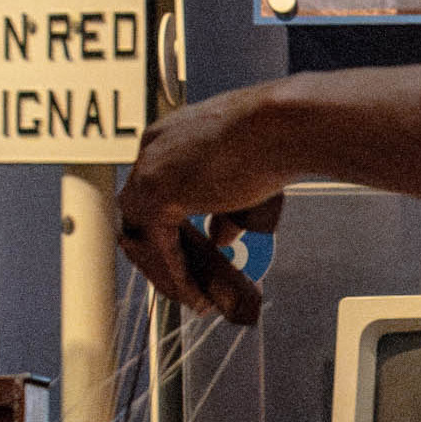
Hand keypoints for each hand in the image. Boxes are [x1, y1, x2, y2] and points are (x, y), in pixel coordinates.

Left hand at [118, 90, 288, 323]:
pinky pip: (158, 247)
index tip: (189, 252)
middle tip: (184, 281)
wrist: (281, 126)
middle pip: (139, 213)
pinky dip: (176, 273)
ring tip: (192, 295)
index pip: (154, 189)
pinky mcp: (157, 195)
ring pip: (139, 234)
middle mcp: (153, 150)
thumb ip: (224, 208)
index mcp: (170, 136)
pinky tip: (197, 291)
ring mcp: (150, 171)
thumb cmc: (274, 139)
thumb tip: (218, 237)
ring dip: (164, 269)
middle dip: (160, 252)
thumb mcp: (243, 177)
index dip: (169, 227)